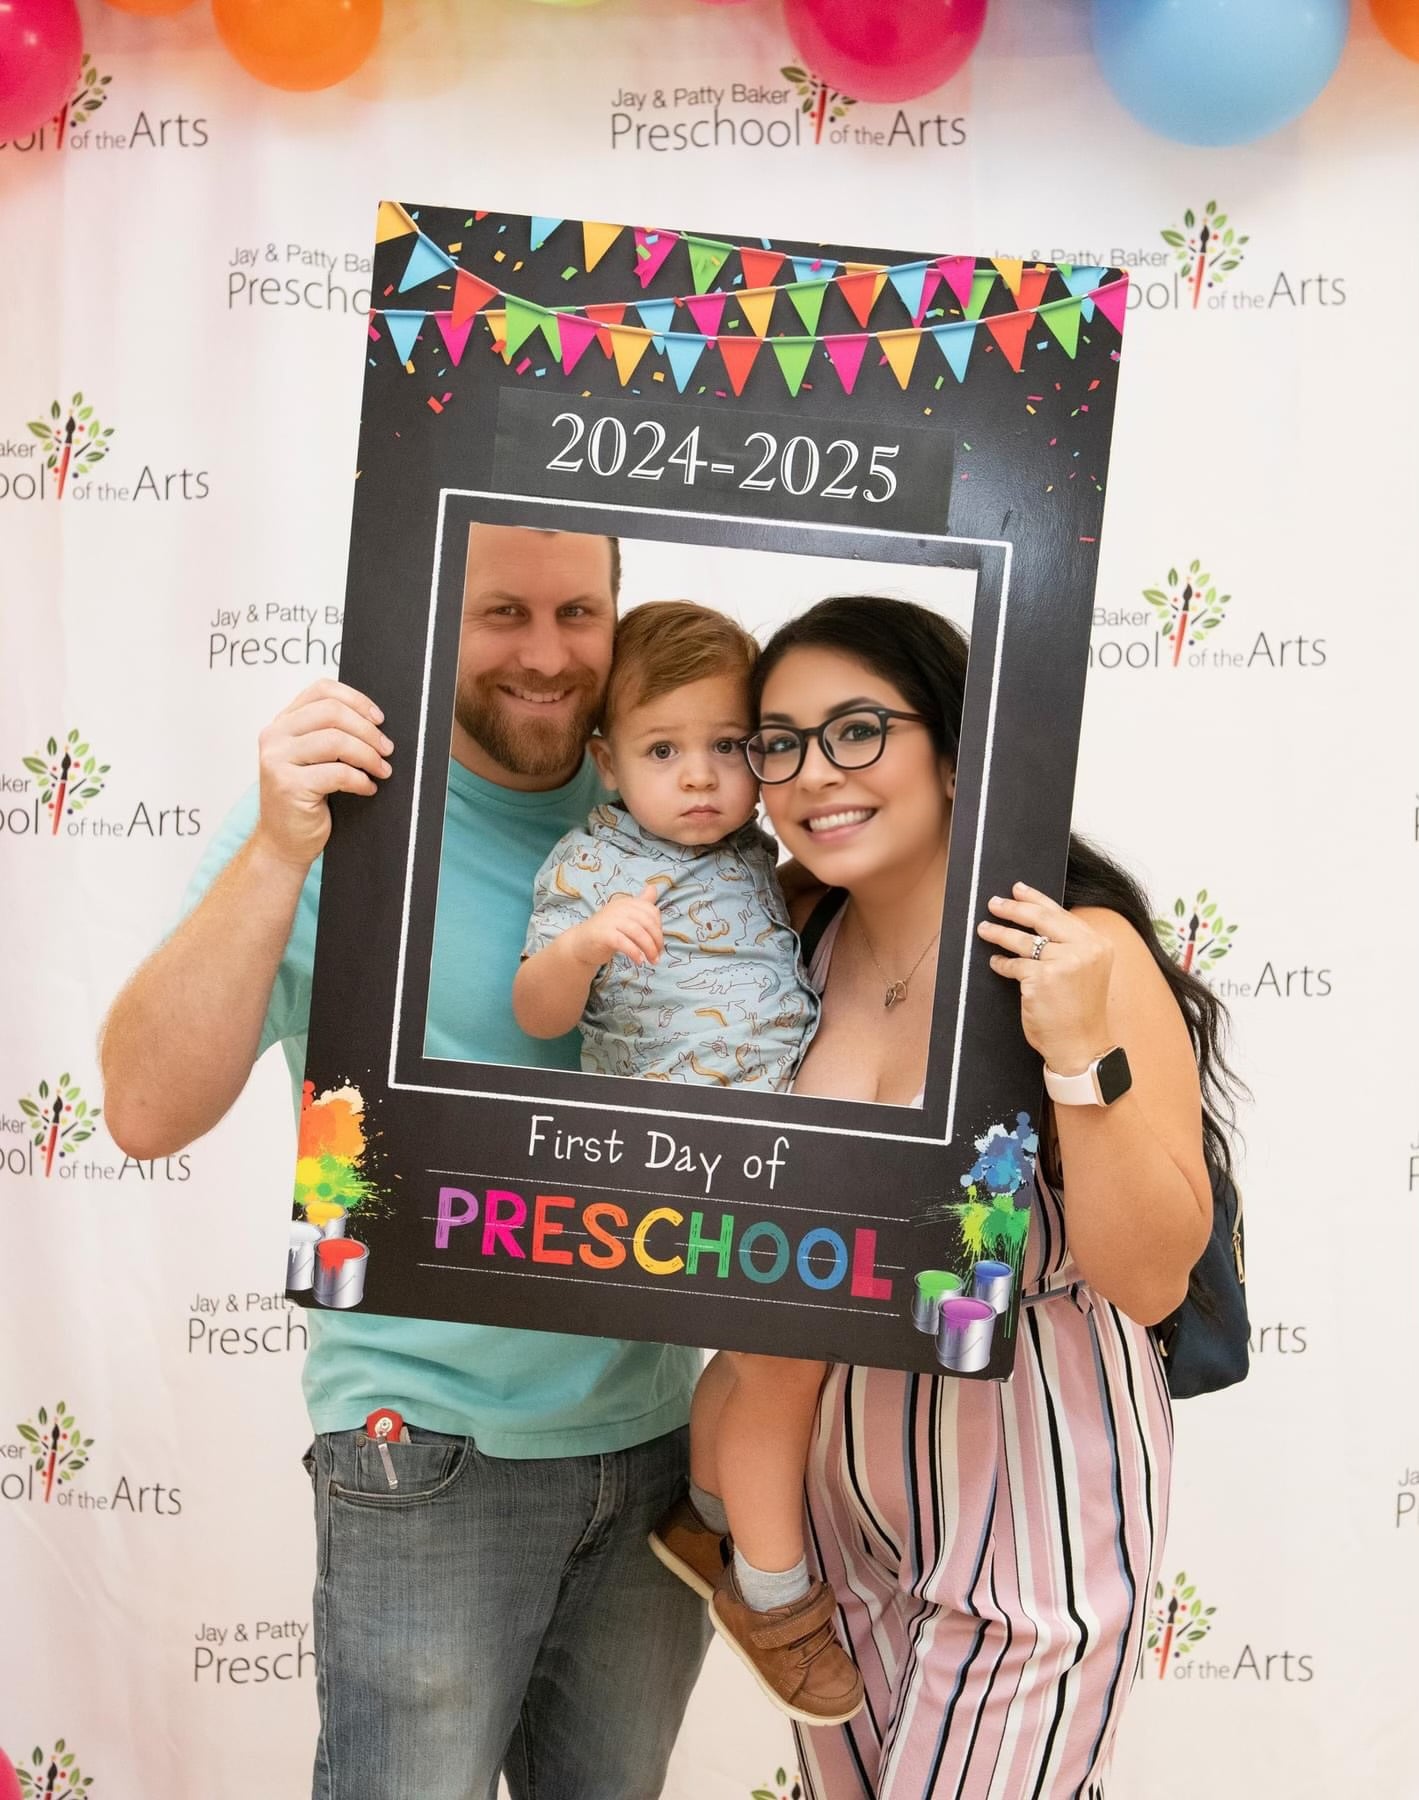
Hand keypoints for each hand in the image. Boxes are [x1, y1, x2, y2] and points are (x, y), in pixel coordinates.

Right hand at [253, 679, 392, 871]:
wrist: (284, 843)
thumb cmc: (306, 801)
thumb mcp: (314, 760)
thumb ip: (330, 735)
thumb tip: (376, 721)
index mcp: (282, 723)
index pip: (321, 690)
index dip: (356, 699)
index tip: (379, 718)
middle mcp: (274, 737)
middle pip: (332, 712)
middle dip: (368, 730)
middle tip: (387, 749)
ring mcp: (277, 760)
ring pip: (336, 740)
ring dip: (368, 755)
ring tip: (382, 770)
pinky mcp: (288, 785)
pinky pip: (337, 773)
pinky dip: (360, 780)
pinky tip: (367, 788)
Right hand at [569, 884, 663, 968]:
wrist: (580, 943)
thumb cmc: (606, 930)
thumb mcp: (625, 915)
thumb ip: (640, 903)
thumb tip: (653, 887)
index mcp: (626, 902)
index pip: (651, 910)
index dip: (659, 927)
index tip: (658, 942)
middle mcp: (619, 908)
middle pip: (647, 922)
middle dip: (657, 940)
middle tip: (658, 956)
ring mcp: (610, 920)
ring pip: (638, 933)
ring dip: (649, 949)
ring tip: (652, 961)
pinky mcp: (603, 934)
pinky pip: (624, 943)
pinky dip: (634, 952)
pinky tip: (639, 961)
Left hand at [977, 882, 1113, 1072]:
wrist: (1081, 1046)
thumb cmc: (1079, 1012)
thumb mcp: (1085, 971)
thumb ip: (1069, 947)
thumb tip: (1035, 923)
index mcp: (1097, 944)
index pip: (1061, 913)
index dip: (1036, 898)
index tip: (1018, 889)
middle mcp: (1084, 949)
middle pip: (1041, 919)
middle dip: (1013, 908)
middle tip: (994, 903)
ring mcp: (1064, 963)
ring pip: (1023, 940)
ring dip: (999, 932)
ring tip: (984, 928)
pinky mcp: (1042, 978)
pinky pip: (1014, 965)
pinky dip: (1002, 964)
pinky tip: (996, 963)